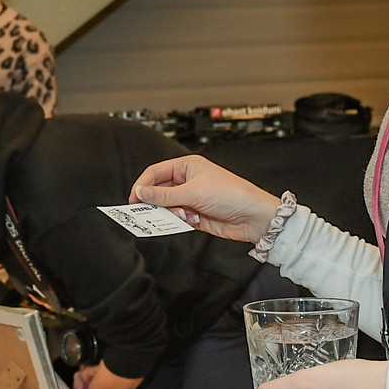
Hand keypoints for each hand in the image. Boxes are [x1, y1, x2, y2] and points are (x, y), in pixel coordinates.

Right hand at [129, 155, 281, 242]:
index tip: (134, 199)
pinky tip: (191, 221)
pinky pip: (177, 219)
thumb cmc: (233, 194)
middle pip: (160, 191)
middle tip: (150, 212)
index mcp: (188, 166)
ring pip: (168, 207)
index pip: (156, 172)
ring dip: (171, 213)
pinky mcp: (195, 215)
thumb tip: (141, 192)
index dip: (143, 185)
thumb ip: (163, 195)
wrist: (253, 216)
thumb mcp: (193, 192)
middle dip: (157, 202)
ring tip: (183, 215)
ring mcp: (192, 198)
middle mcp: (188, 180)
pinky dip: (180, 222)